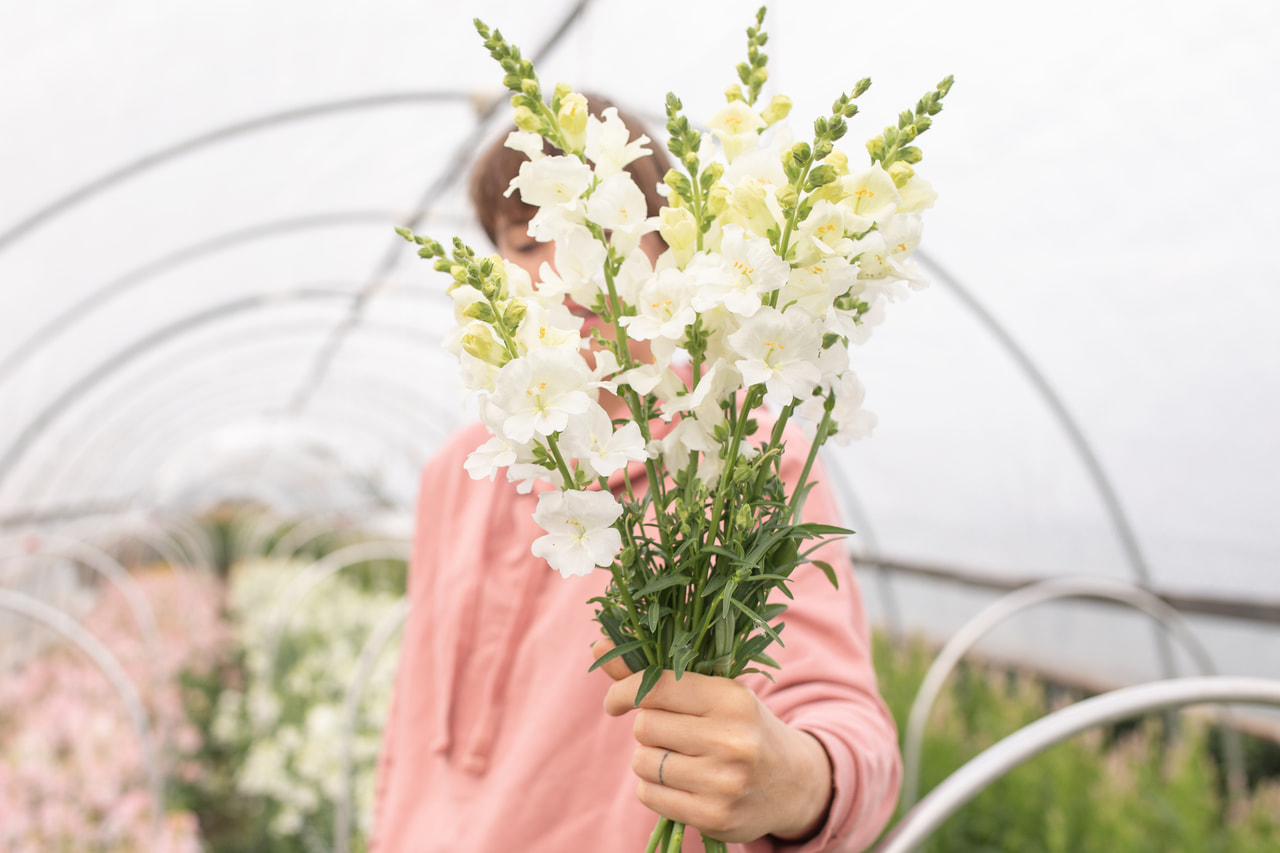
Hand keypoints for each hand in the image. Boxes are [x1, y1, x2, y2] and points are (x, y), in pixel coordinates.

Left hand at [593, 641, 832, 842]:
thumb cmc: (743, 726)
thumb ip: (655, 673)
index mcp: (732, 698)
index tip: (616, 702)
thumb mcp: (714, 692)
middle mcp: (731, 739)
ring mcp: (724, 782)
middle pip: (645, 726)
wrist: (794, 782)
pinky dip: (654, 788)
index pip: (657, 686)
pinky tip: (681, 783)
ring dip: (649, 759)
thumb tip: (598, 646)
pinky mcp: (715, 816)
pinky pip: (649, 795)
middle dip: (648, 729)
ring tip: (680, 758)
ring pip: (643, 762)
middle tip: (672, 732)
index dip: (624, 691)